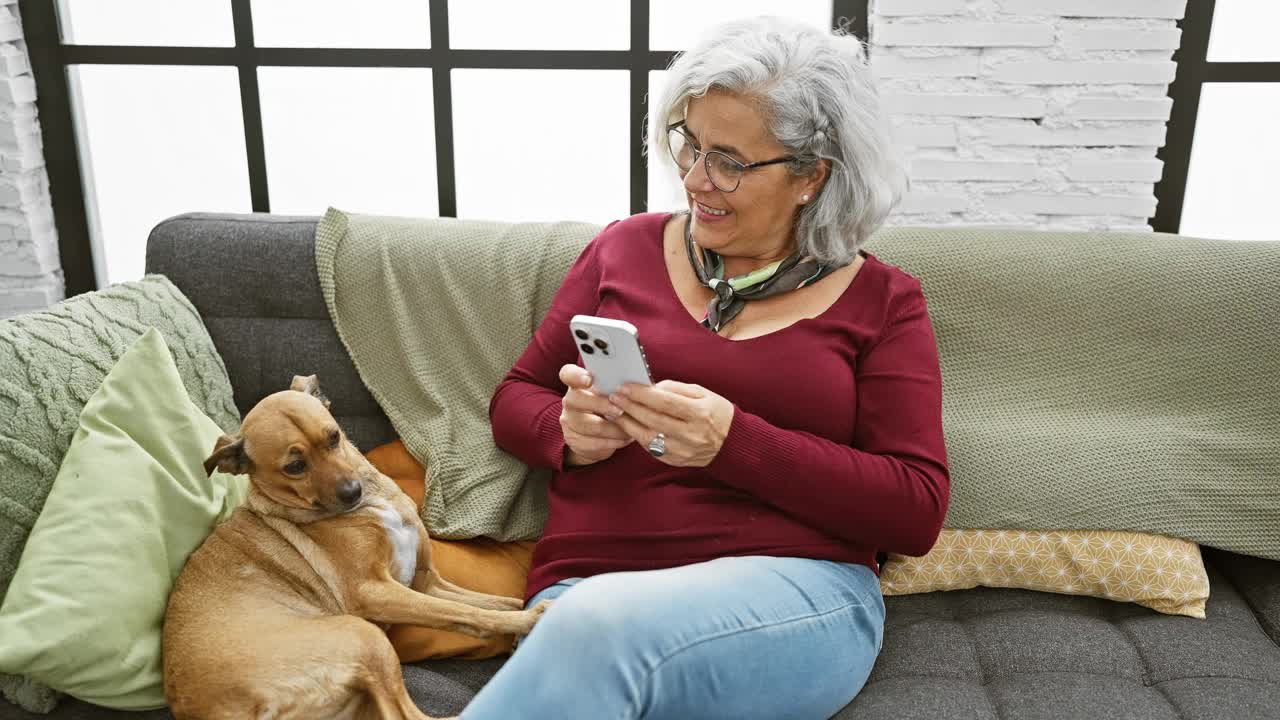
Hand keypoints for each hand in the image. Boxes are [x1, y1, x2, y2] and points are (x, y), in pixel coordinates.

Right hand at [558, 364, 631, 466]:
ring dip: (612, 429)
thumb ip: (618, 387)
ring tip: (629, 430)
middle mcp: (570, 401)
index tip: (589, 379)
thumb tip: (637, 385)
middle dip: (599, 405)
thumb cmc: (610, 406)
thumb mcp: (612, 393)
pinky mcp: (574, 440)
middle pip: (575, 399)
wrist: (596, 435)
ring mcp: (569, 421)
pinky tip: (625, 439)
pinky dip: (612, 442)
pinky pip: (593, 443)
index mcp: (578, 383)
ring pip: (587, 426)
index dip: (576, 376)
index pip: (568, 374)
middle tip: (619, 410)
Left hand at [607, 380, 734, 467]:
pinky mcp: (676, 461)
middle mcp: (691, 434)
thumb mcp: (702, 393)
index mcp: (699, 413)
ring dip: (628, 423)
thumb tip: (650, 387)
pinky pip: (651, 449)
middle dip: (630, 407)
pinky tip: (629, 426)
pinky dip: (638, 437)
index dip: (642, 394)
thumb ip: (676, 388)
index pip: (665, 403)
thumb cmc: (716, 413)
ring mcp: (683, 450)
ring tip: (616, 411)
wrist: (732, 442)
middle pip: (653, 420)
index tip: (625, 387)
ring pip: (648, 437)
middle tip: (614, 397)